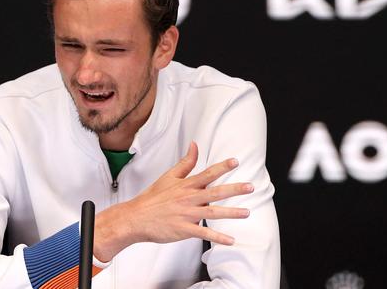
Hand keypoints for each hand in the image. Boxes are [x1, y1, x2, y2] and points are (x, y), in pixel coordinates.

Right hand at [94, 141, 253, 261]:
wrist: (136, 217)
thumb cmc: (153, 197)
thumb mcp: (169, 176)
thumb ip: (185, 162)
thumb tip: (194, 145)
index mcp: (186, 185)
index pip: (207, 173)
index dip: (222, 167)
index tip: (235, 162)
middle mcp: (188, 198)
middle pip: (215, 192)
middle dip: (234, 189)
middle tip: (250, 187)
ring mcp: (187, 214)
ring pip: (213, 212)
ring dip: (231, 213)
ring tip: (246, 212)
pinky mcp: (184, 229)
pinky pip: (204, 233)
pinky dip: (218, 237)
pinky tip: (230, 240)